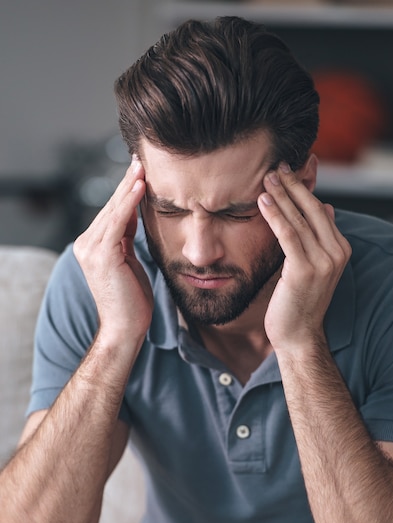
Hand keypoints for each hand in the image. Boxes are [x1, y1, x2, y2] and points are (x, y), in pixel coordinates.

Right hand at [73, 156, 153, 348]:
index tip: (139, 172)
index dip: (126, 192)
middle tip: (141, 160)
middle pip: (111, 207)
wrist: (125, 328)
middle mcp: (86, 244)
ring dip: (129, 186)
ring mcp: (90, 249)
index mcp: (92, 246)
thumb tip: (135, 217)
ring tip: (142, 166)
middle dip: (127, 183)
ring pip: (113, 211)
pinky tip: (140, 186)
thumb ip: (127, 239)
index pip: (112, 213)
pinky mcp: (101, 255)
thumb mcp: (129, 262)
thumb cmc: (132, 300)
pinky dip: (128, 203)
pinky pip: (117, 222)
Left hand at [258, 162, 350, 352]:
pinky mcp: (304, 269)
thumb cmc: (299, 301)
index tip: (287, 172)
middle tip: (276, 166)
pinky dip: (275, 215)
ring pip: (299, 219)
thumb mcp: (312, 265)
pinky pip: (288, 235)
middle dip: (293, 186)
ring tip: (266, 177)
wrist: (298, 335)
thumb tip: (327, 207)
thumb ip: (318, 238)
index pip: (320, 210)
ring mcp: (323, 261)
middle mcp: (336, 252)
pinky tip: (263, 201)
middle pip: (312, 209)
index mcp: (339, 249)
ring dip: (281, 196)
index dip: (304, 189)